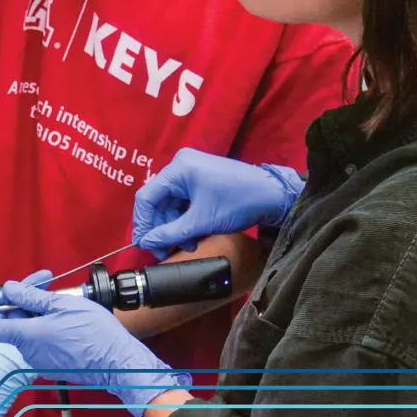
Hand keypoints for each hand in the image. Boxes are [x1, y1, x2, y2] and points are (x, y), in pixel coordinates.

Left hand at [0, 275, 189, 416]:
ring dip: (39, 312)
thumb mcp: (63, 304)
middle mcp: (29, 352)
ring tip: (61, 299)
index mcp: (27, 337)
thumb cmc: (95, 333)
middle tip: (45, 283)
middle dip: (26, 300)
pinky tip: (66, 316)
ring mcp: (41, 361)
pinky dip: (49, 326)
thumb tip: (10, 289)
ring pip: (29, 331)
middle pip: (13, 323)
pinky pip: (42, 342)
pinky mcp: (53, 365)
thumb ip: (32, 296)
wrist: (119, 362)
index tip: (12, 292)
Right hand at [133, 148, 304, 258]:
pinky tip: (192, 235)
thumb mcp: (201, 222)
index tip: (145, 244)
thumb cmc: (239, 203)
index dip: (143, 223)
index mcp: (178, 169)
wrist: (273, 196)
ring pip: (170, 204)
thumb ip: (170, 233)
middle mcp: (181, 166)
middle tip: (165, 250)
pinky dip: (184, 220)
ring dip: (174, 227)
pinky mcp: (200, 179)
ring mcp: (191, 171)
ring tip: (187, 244)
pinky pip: (182, 202)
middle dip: (161, 228)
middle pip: (158, 201)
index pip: (146, 197)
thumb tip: (146, 243)